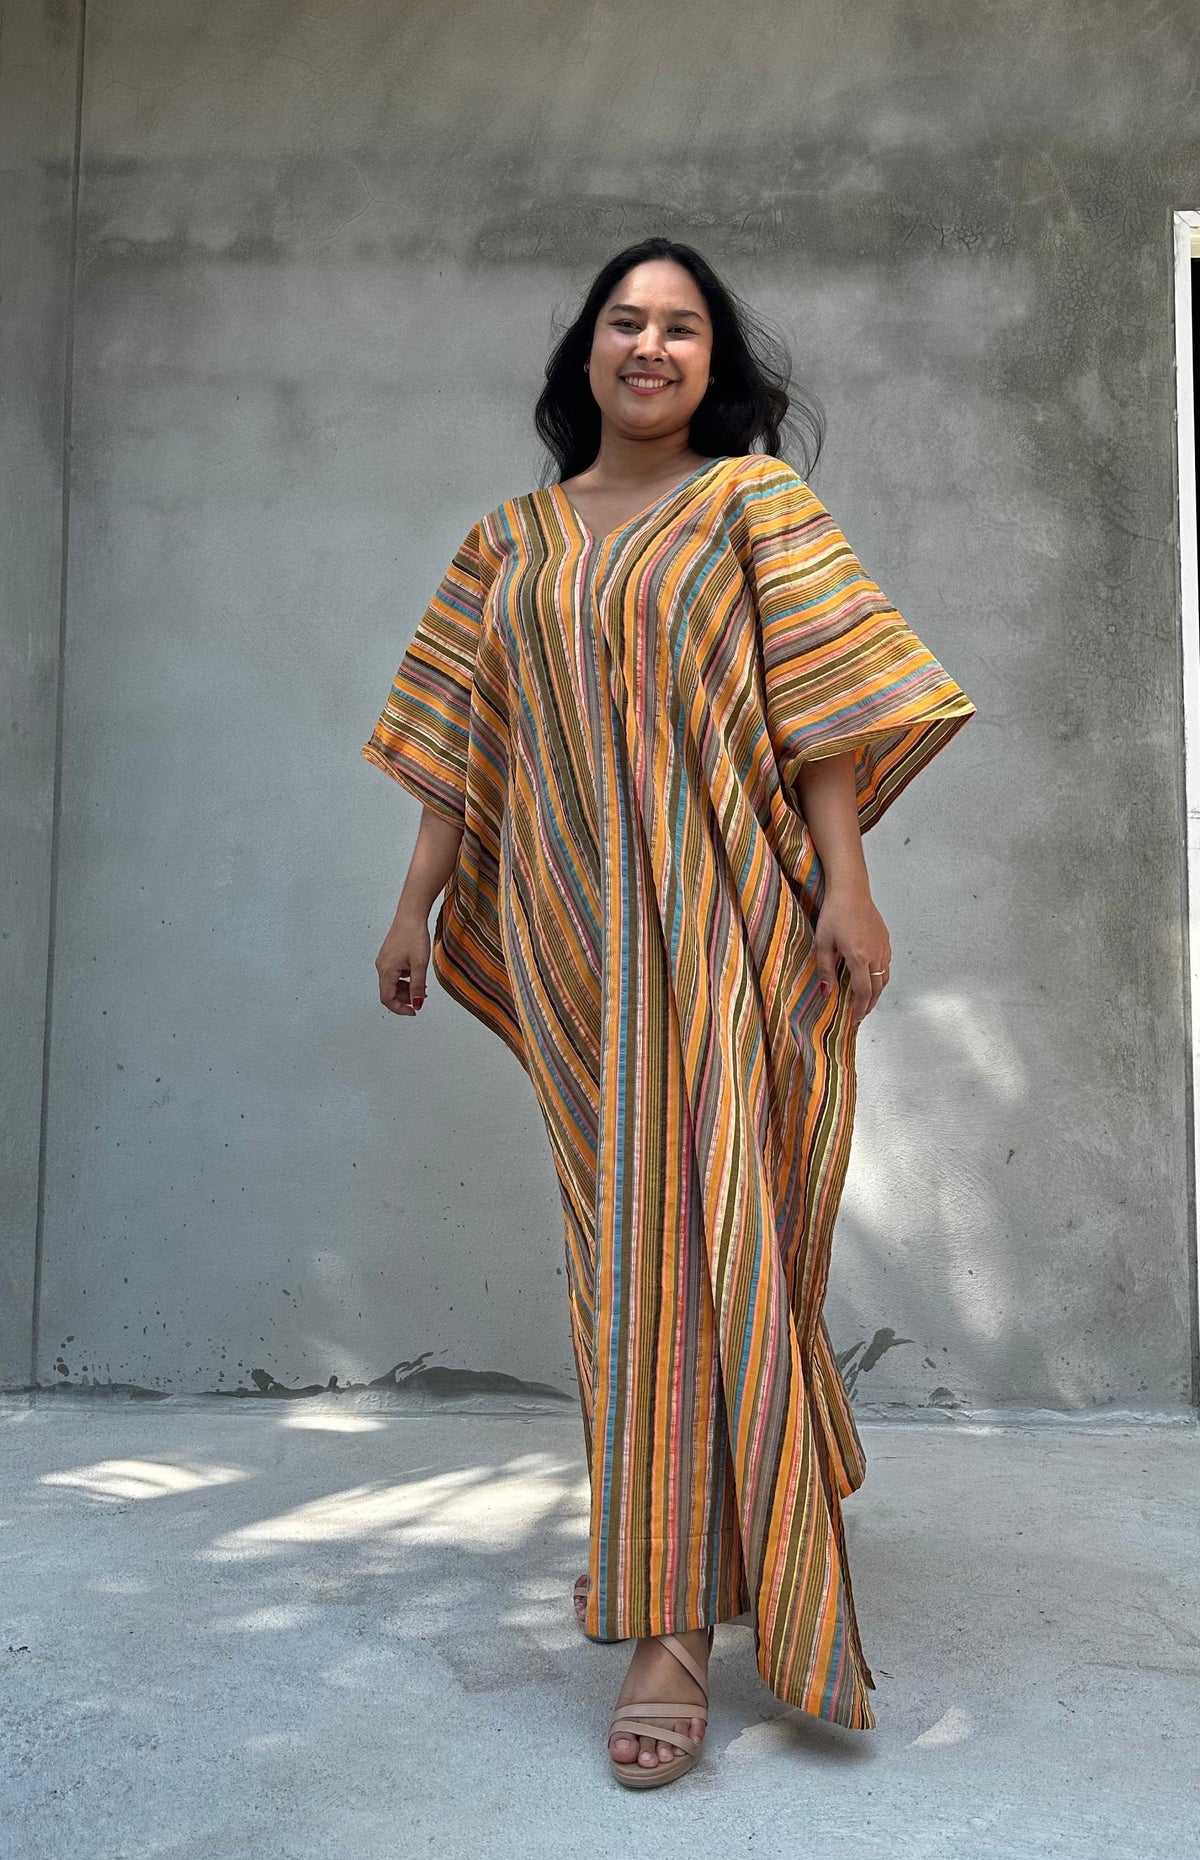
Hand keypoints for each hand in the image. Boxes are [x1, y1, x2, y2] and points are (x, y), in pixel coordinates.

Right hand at [376, 908, 430, 1016]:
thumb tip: (417, 1004)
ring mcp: (384, 961)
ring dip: (405, 989)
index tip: (413, 1011)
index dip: (400, 1009)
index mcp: (386, 971)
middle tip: (421, 998)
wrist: (410, 915)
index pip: (387, 999)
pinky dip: (404, 979)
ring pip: (392, 983)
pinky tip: (416, 974)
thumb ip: (417, 986)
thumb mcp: (419, 964)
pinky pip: (394, 974)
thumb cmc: (414, 936)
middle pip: (389, 992)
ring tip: (421, 986)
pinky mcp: (389, 955)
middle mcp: (382, 967)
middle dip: (405, 998)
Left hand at [814, 882, 890, 1025]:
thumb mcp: (823, 942)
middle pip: (877, 989)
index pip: (864, 992)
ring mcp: (883, 947)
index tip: (854, 1020)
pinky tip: (871, 978)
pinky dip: (880, 977)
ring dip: (876, 993)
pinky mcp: (885, 940)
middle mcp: (876, 955)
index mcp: (859, 958)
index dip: (860, 1009)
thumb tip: (826, 992)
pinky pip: (886, 965)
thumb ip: (825, 969)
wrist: (851, 891)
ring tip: (865, 1001)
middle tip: (860, 1016)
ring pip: (884, 978)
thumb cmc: (834, 914)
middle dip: (869, 1006)